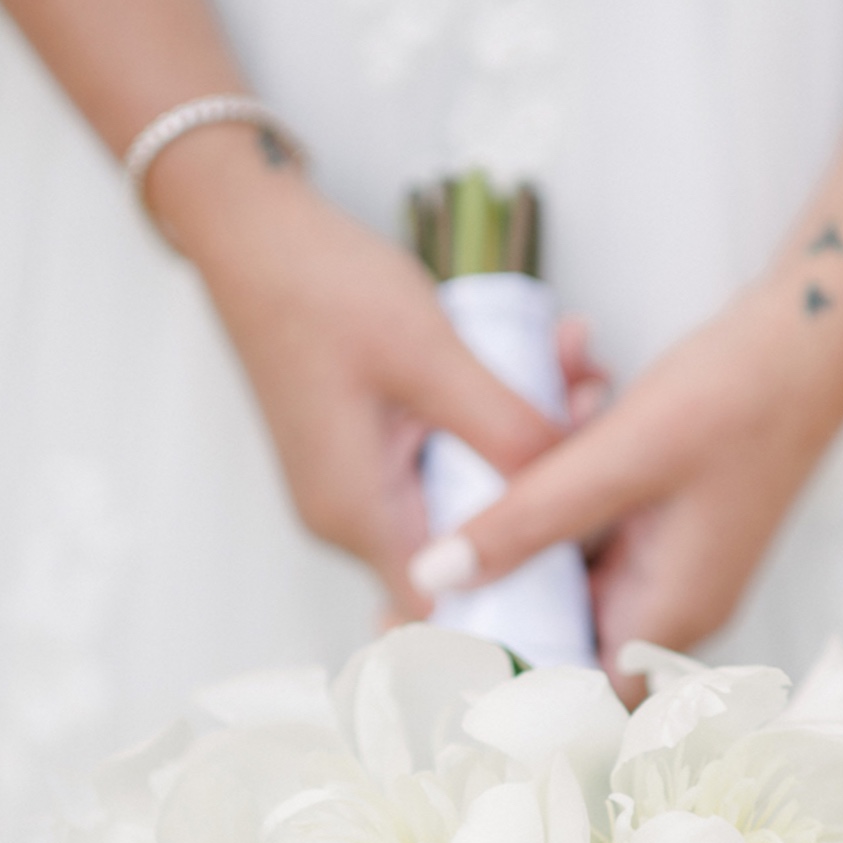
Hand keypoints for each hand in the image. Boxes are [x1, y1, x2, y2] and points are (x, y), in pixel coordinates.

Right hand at [150, 127, 563, 614]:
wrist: (251, 231)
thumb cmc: (320, 287)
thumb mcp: (432, 359)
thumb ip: (505, 432)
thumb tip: (570, 496)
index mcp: (356, 513)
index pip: (447, 611)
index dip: (521, 594)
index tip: (588, 542)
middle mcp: (351, 514)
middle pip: (471, 542)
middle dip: (543, 483)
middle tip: (591, 405)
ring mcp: (358, 482)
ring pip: (468, 490)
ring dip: (524, 438)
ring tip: (573, 366)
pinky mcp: (368, 447)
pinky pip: (447, 456)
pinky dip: (490, 419)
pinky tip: (535, 360)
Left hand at [410, 275, 842, 700]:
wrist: (813, 337)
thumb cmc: (739, 398)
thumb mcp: (616, 457)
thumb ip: (524, 522)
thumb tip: (434, 580)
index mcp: (666, 617)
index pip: (562, 690)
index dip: (488, 669)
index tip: (418, 628)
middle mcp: (666, 607)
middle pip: (552, 630)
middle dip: (494, 577)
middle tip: (423, 549)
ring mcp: (663, 567)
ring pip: (562, 568)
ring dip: (525, 512)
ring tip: (507, 443)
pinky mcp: (657, 526)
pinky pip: (585, 525)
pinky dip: (559, 482)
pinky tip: (566, 400)